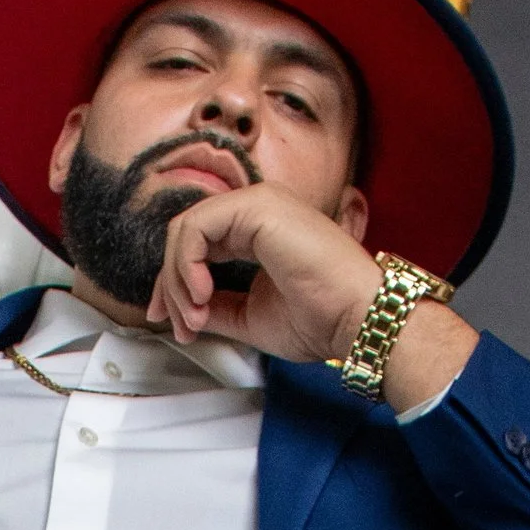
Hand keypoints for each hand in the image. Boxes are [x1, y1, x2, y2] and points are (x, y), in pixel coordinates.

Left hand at [151, 183, 476, 407]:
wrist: (358, 318)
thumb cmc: (324, 318)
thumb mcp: (251, 318)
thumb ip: (216, 308)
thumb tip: (184, 312)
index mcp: (259, 230)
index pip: (199, 244)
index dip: (176, 284)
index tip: (175, 322)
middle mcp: (257, 211)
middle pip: (185, 236)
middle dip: (171, 286)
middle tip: (181, 326)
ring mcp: (258, 203)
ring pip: (185, 230)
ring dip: (178, 281)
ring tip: (195, 317)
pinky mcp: (256, 208)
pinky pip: (195, 228)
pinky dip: (186, 265)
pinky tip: (202, 294)